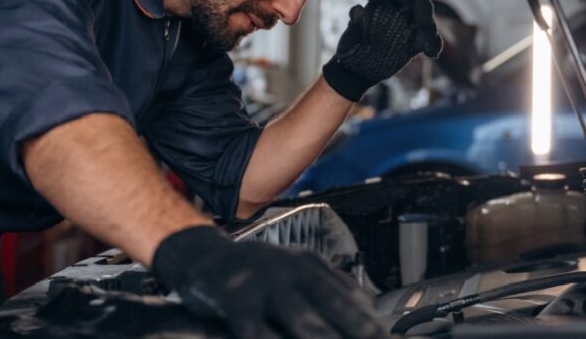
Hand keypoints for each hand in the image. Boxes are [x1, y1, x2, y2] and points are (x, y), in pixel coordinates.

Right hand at [152, 226, 384, 338]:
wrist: (200, 256)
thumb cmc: (252, 272)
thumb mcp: (295, 269)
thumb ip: (329, 285)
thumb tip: (369, 307)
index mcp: (309, 264)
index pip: (350, 294)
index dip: (371, 320)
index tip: (385, 336)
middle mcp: (290, 271)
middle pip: (334, 305)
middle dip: (360, 328)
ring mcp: (263, 285)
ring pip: (304, 321)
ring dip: (324, 338)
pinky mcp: (235, 301)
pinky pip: (259, 333)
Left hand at [322, 0, 442, 101]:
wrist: (357, 71)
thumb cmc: (351, 49)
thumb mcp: (350, 38)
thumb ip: (356, 25)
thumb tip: (358, 10)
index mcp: (382, 2)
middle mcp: (399, 10)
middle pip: (418, 1)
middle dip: (423, 10)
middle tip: (422, 23)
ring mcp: (409, 26)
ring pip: (427, 20)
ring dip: (429, 29)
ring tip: (424, 45)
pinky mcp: (416, 42)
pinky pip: (431, 39)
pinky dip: (434, 45)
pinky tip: (431, 54)